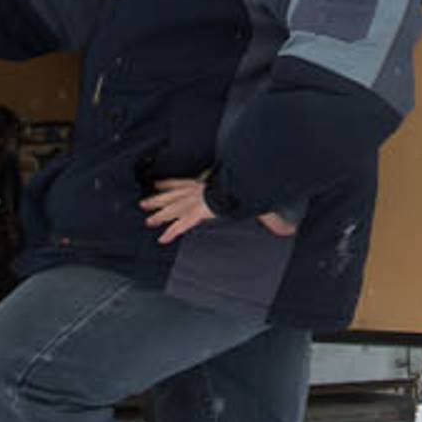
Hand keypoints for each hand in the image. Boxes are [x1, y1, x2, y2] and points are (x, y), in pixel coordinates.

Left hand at [141, 177, 292, 243]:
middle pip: (172, 195)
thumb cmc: (244, 184)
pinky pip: (181, 225)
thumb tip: (278, 220)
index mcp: (205, 183)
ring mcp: (196, 200)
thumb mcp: (247, 191)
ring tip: (147, 221)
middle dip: (157, 199)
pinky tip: (162, 239)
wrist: (243, 182)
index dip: (169, 184)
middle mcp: (197, 190)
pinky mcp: (198, 212)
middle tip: (143, 203)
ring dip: (159, 215)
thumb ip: (258, 208)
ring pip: (173, 209)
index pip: (183, 182)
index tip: (157, 184)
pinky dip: (171, 232)